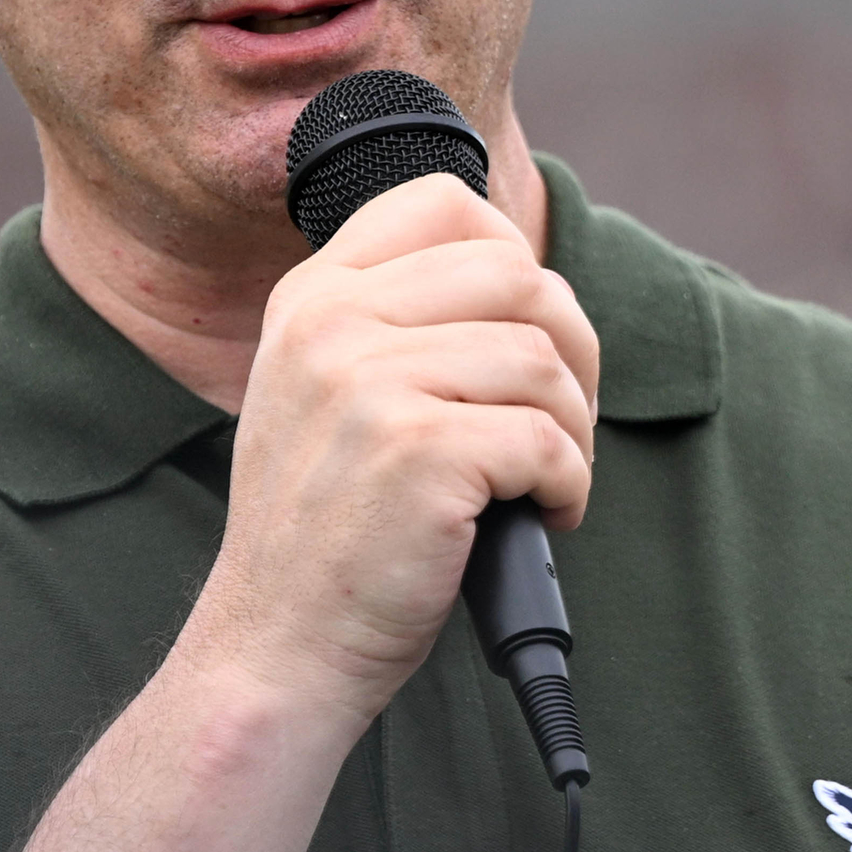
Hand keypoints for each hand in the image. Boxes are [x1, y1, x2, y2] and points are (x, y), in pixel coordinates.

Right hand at [192, 173, 600, 732]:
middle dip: (569, 351)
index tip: (521, 334)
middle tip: (556, 423)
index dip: (513, 259)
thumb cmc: (327, 532)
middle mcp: (332, 325)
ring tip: (544, 481)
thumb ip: (392, 324)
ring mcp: (370, 385)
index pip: (443, 202)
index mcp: (311, 298)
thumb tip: (526, 280)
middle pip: (518, 275)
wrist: (277, 649)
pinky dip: (570, 485)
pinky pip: (549, 439)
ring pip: (544, 357)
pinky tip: (541, 516)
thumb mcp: (324, 394)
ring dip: (574, 428)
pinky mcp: (419, 452)